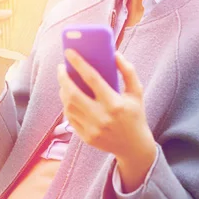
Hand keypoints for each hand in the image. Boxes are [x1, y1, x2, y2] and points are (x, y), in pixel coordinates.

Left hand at [57, 49, 155, 164]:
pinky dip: (67, 104)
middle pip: (73, 93)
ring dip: (63, 90)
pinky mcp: (86, 137)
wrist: (134, 147)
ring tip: (64, 80)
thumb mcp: (137, 92)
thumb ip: (128, 71)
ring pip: (68, 105)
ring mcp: (92, 129)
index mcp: (115, 104)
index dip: (79, 63)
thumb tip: (115, 54)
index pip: (92, 78)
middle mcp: (101, 117)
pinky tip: (68, 96)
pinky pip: (70, 117)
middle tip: (61, 67)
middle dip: (63, 77)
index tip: (69, 51)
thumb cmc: (135, 115)